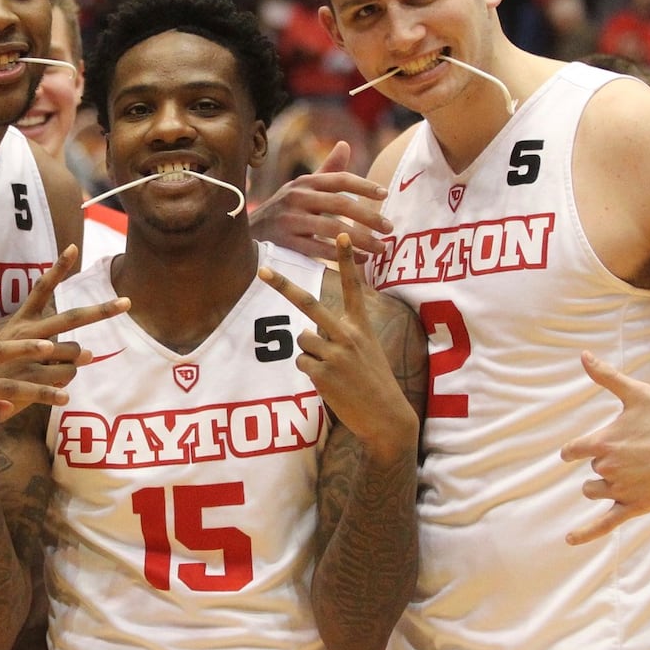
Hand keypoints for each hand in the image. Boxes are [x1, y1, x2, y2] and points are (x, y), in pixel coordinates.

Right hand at [0, 244, 129, 389]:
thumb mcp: (11, 349)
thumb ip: (50, 347)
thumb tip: (87, 354)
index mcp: (21, 322)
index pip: (41, 289)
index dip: (57, 269)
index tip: (73, 248)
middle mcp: (28, 333)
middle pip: (71, 318)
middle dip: (101, 310)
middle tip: (126, 302)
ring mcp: (31, 355)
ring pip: (76, 353)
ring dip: (75, 363)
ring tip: (54, 374)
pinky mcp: (34, 378)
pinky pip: (68, 376)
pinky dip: (66, 384)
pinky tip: (56, 394)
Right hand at [248, 141, 391, 263]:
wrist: (245, 233)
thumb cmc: (283, 210)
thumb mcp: (302, 188)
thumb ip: (327, 171)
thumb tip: (345, 145)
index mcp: (304, 182)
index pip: (339, 179)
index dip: (363, 185)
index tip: (384, 193)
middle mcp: (296, 197)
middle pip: (339, 204)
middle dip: (368, 216)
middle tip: (390, 227)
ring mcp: (289, 220)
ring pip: (332, 229)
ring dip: (361, 239)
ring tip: (380, 248)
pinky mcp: (285, 242)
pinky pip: (319, 249)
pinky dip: (342, 255)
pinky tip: (360, 259)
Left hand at [258, 233, 416, 453]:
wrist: (386, 416)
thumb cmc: (374, 382)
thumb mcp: (368, 350)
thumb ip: (343, 335)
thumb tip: (309, 334)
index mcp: (361, 326)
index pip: (354, 286)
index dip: (347, 259)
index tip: (343, 232)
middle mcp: (347, 335)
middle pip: (309, 303)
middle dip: (283, 286)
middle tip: (262, 270)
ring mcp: (334, 353)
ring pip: (302, 339)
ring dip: (310, 352)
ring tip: (332, 368)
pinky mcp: (323, 373)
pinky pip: (302, 362)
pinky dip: (310, 371)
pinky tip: (330, 382)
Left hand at [559, 352, 649, 544]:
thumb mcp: (637, 395)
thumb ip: (606, 377)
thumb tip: (583, 355)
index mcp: (602, 442)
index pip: (572, 450)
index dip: (576, 449)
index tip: (579, 449)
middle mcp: (607, 468)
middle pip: (591, 469)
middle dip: (607, 462)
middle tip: (637, 452)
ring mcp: (621, 490)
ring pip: (595, 491)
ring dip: (605, 485)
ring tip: (635, 472)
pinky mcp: (636, 507)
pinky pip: (605, 523)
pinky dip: (586, 533)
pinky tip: (570, 539)